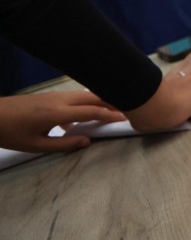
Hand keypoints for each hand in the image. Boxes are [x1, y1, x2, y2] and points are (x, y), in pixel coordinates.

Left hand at [0, 91, 124, 152]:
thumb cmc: (12, 133)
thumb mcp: (36, 145)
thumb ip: (63, 144)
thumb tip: (87, 141)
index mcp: (58, 113)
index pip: (92, 111)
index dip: (110, 114)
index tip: (126, 117)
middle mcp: (61, 100)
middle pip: (94, 97)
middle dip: (112, 101)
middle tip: (128, 108)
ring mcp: (56, 95)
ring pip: (85, 94)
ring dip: (101, 100)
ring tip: (113, 108)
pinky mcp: (51, 96)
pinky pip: (76, 96)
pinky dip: (87, 101)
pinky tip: (83, 115)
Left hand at [126, 72, 190, 132]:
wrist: (145, 102)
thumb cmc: (162, 117)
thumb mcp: (175, 124)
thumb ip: (181, 118)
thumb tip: (177, 116)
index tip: (187, 116)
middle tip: (181, 106)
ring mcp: (182, 78)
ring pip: (188, 81)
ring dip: (183, 88)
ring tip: (171, 98)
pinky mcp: (168, 75)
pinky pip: (174, 81)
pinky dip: (171, 86)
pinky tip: (162, 93)